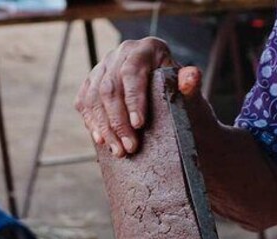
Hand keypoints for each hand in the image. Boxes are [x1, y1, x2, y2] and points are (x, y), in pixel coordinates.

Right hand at [74, 37, 214, 156]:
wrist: (167, 92)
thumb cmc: (178, 90)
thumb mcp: (188, 87)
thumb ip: (191, 84)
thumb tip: (191, 78)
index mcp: (146, 49)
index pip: (132, 73)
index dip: (133, 99)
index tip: (139, 125)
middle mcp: (121, 53)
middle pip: (110, 88)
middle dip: (118, 121)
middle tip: (130, 147)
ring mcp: (104, 66)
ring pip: (94, 97)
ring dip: (104, 127)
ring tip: (118, 151)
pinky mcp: (92, 82)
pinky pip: (84, 101)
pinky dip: (91, 122)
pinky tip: (101, 140)